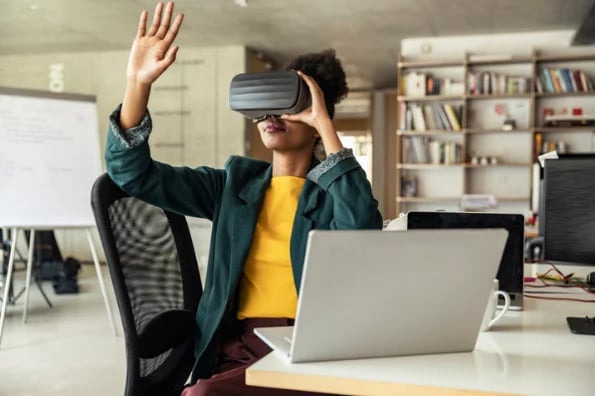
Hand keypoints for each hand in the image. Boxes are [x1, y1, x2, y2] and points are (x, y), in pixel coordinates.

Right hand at [120, 2, 182, 128]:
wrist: (138, 78)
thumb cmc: (151, 75)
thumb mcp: (162, 67)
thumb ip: (170, 58)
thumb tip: (177, 46)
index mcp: (164, 47)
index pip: (172, 32)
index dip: (176, 23)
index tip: (181, 14)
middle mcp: (157, 42)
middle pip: (164, 25)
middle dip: (168, 14)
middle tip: (171, 3)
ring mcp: (148, 41)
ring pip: (154, 24)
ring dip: (158, 14)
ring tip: (161, 4)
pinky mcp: (139, 41)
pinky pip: (142, 28)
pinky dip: (144, 20)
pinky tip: (146, 13)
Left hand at [281, 71, 342, 154]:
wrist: (320, 121)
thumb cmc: (313, 120)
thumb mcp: (299, 116)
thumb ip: (291, 116)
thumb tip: (283, 116)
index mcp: (315, 98)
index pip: (310, 87)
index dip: (304, 81)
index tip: (298, 78)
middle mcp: (317, 94)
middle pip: (310, 82)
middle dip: (304, 77)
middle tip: (296, 73)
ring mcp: (318, 92)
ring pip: (310, 81)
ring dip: (304, 75)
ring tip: (298, 72)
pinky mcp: (317, 92)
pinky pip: (311, 82)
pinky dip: (306, 78)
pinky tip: (301, 74)